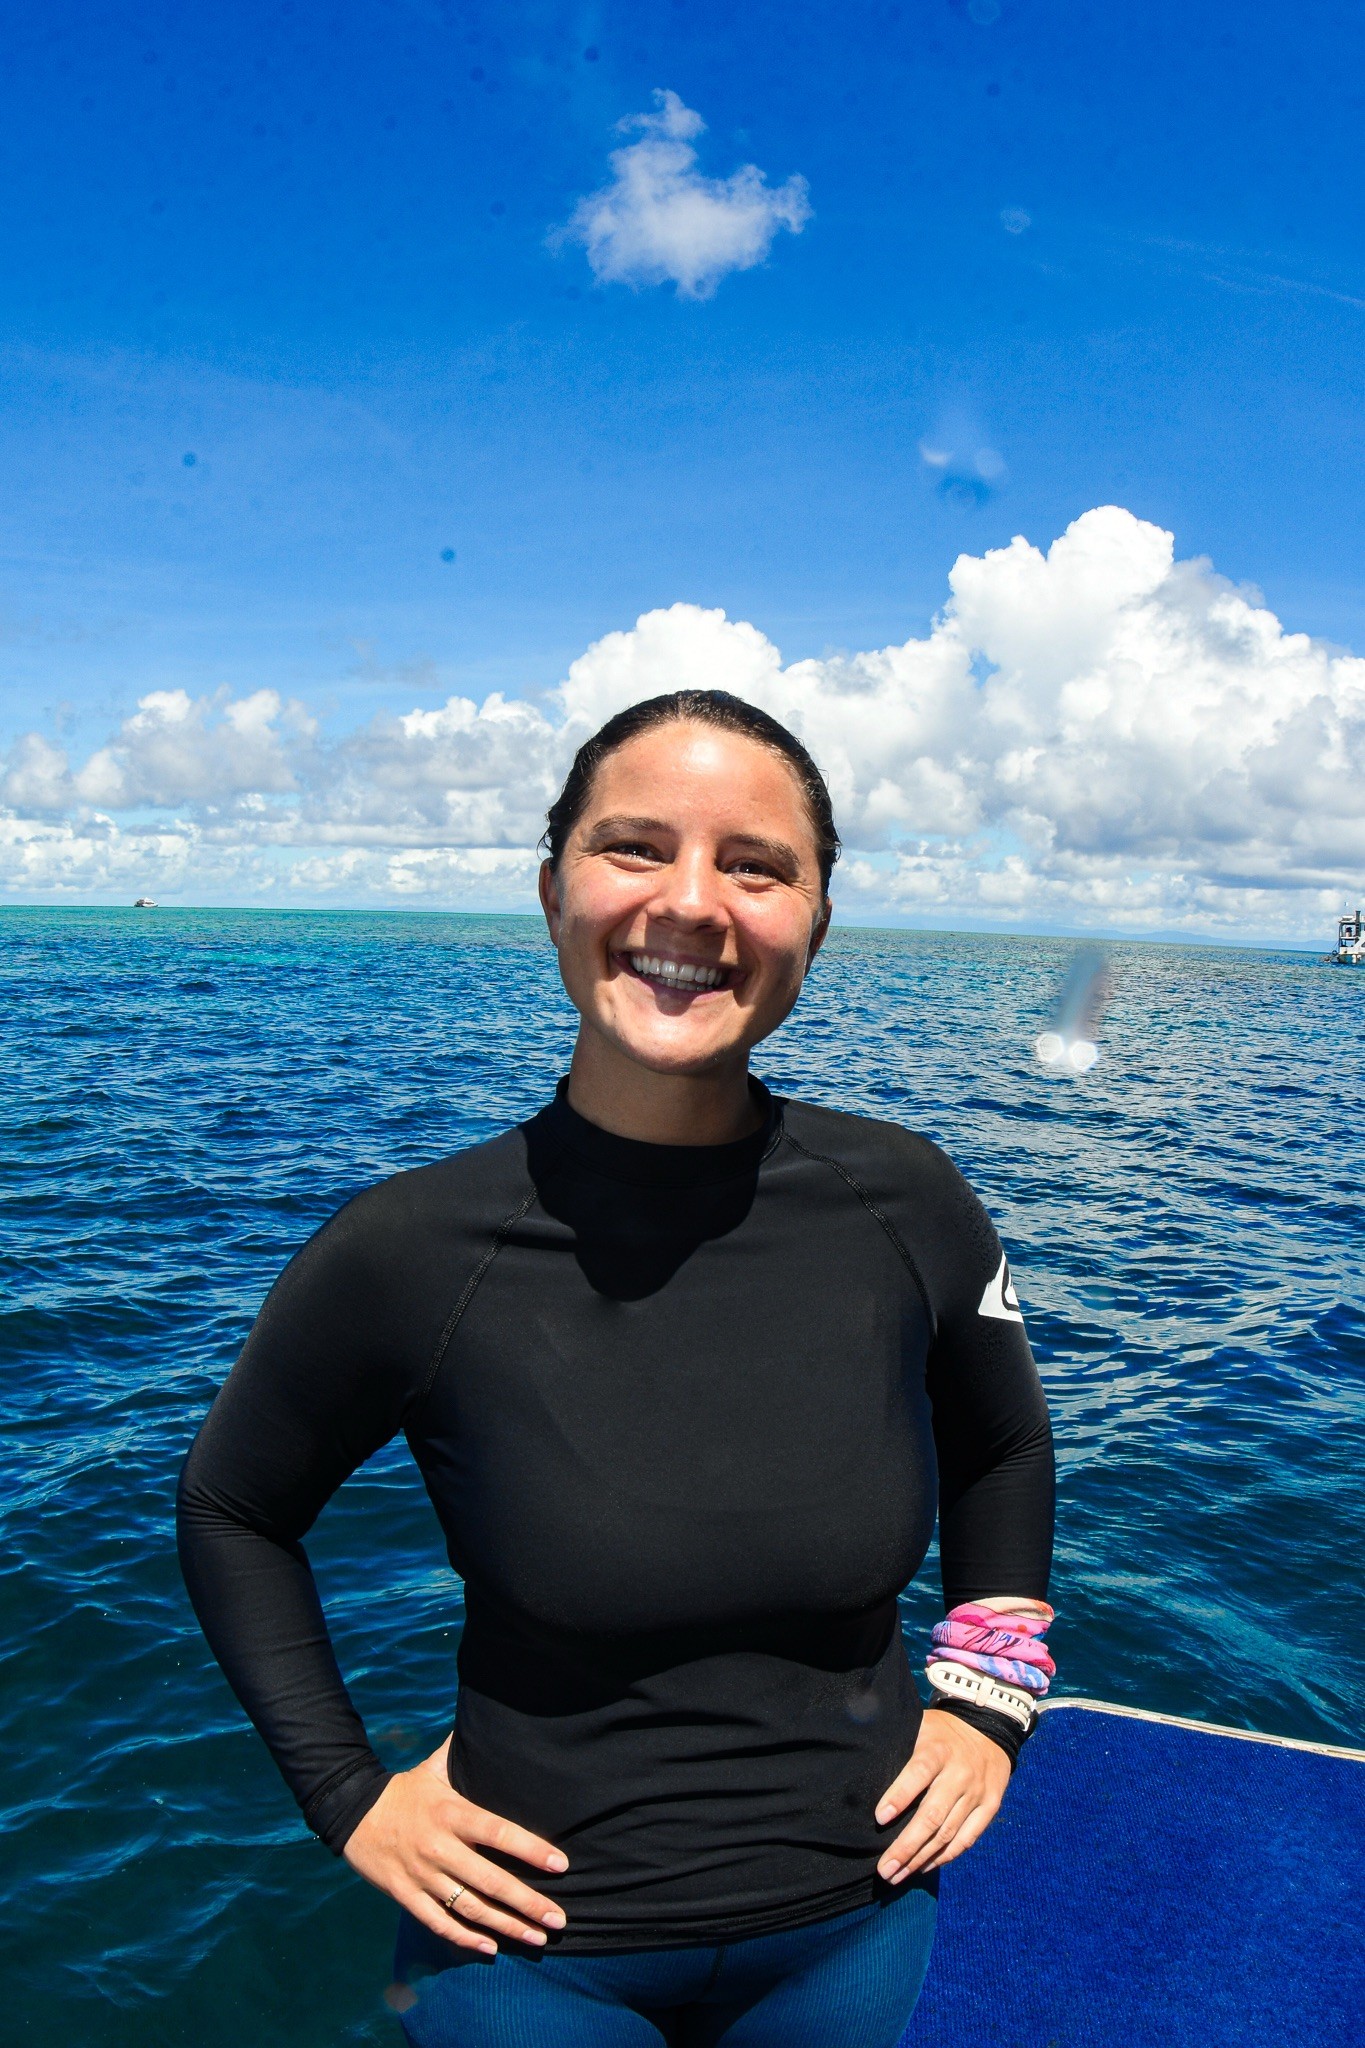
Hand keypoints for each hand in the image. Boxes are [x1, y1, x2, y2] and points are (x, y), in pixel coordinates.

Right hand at [343, 1738, 568, 1953]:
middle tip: (559, 1920)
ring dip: (506, 1926)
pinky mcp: (405, 1896)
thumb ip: (463, 1753)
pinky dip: (465, 1939)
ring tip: (537, 1938)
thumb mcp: (434, 1768)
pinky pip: (439, 1923)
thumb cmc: (405, 1790)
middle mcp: (439, 1847)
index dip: (531, 1849)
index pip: (498, 1833)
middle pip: (490, 1881)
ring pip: (469, 1908)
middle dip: (528, 1903)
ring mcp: (421, 1875)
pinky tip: (492, 1948)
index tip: (561, 1865)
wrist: (353, 1814)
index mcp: (451, 1812)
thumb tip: (492, 1723)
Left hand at [874, 1709, 1010, 1880]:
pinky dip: (945, 1856)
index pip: (918, 1773)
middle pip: (932, 1814)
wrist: (990, 1727)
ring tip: (897, 1875)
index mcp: (938, 1750)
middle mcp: (960, 1773)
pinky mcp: (990, 1807)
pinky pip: (967, 1839)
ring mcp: (977, 1793)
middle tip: (884, 1869)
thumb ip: (898, 1744)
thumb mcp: (919, 1725)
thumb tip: (861, 1763)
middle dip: (906, 1845)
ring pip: (948, 1833)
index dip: (899, 1796)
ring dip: (921, 1858)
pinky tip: (924, 1867)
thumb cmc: (941, 1732)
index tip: (879, 1818)